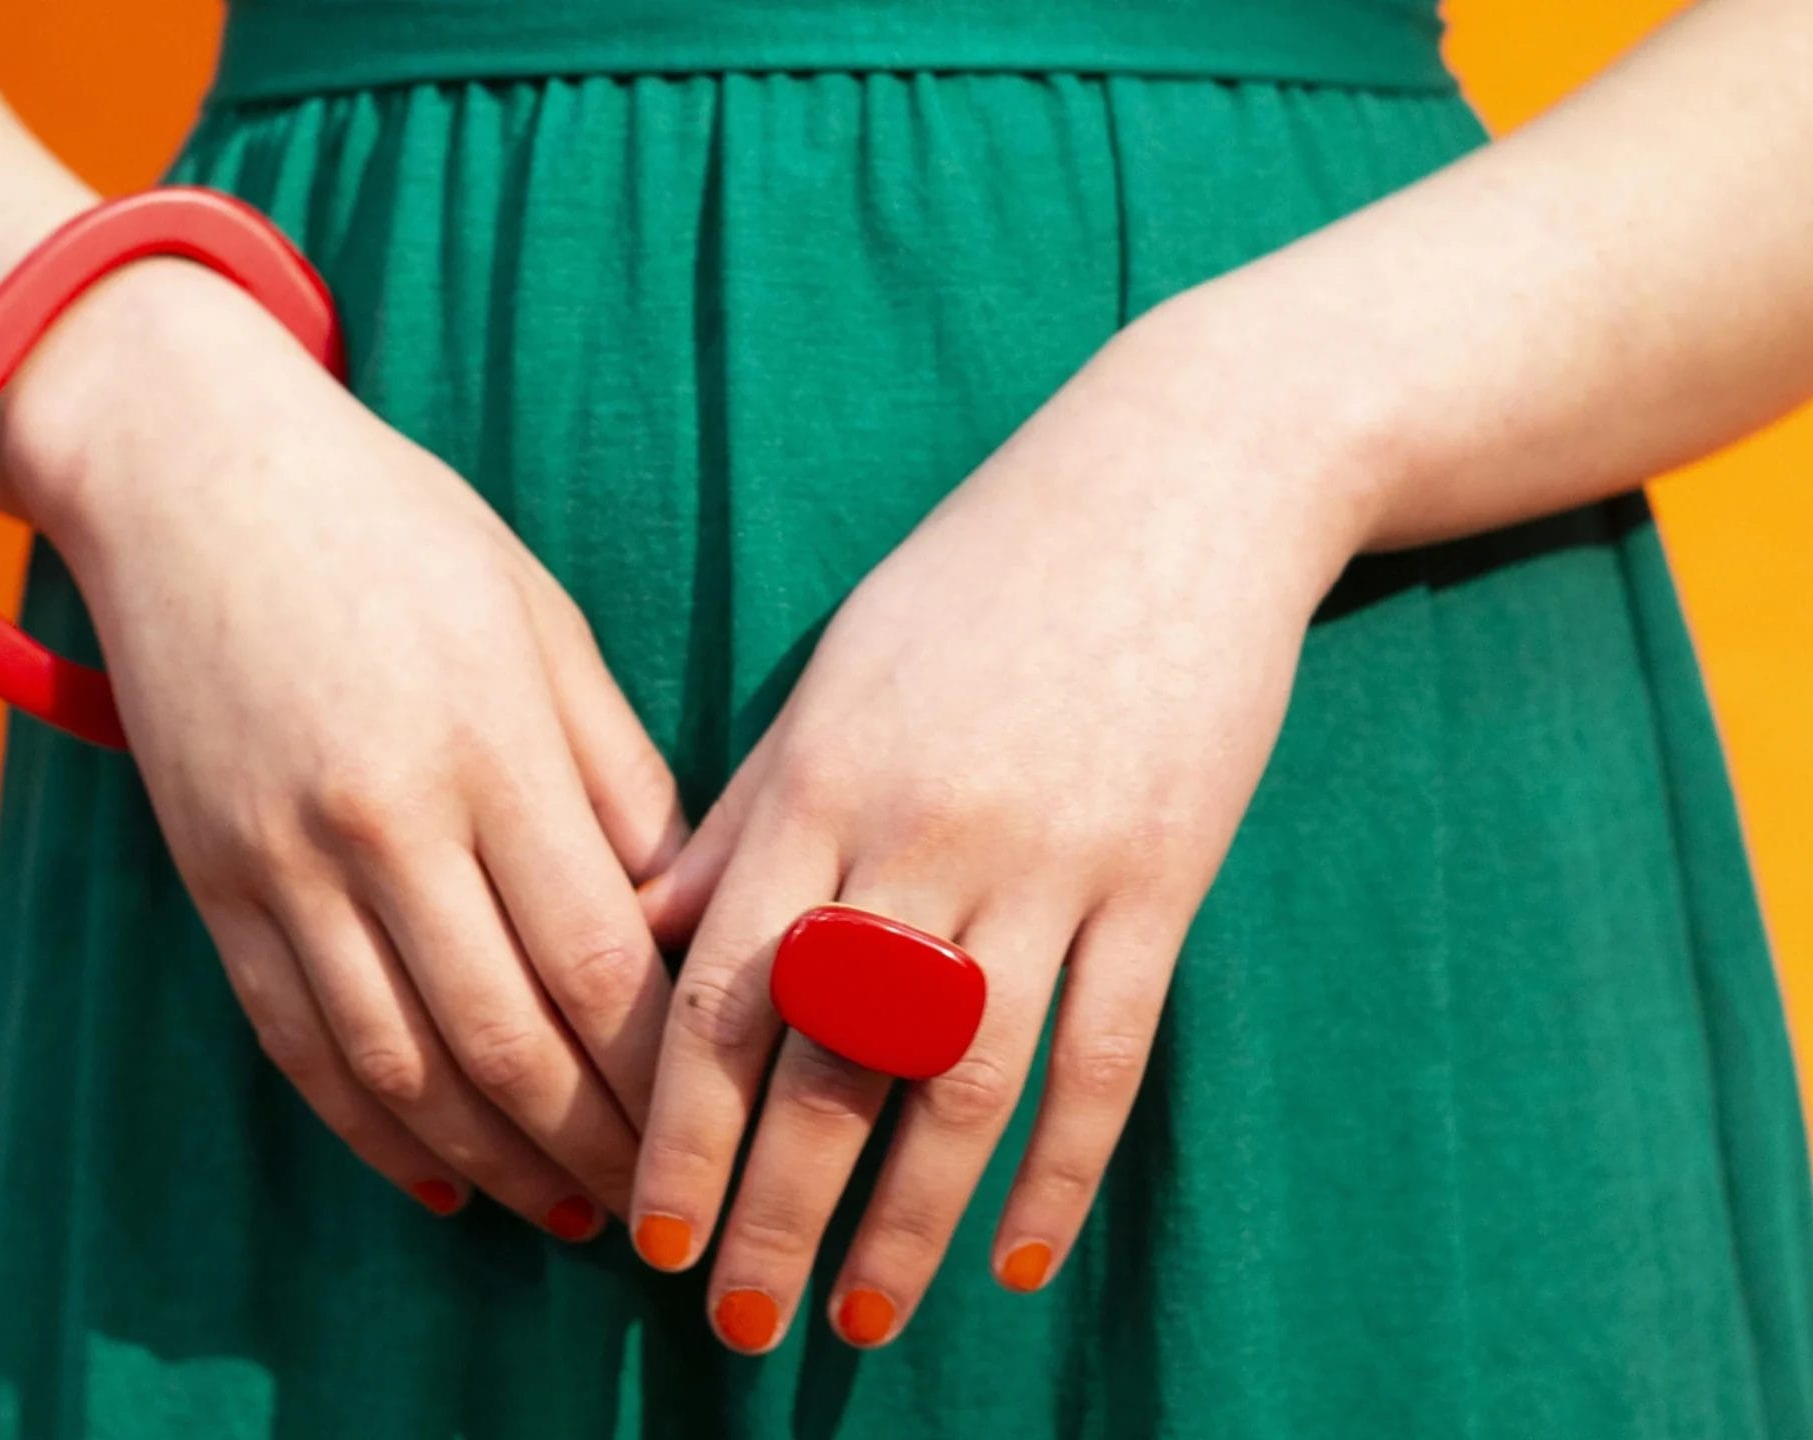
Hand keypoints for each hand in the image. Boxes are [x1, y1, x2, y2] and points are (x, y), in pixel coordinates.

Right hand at [0, 260, 686, 1236]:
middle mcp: (384, 821)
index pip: (601, 957)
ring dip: (491, 1159)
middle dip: (594, 1141)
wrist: (189, 473)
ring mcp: (284, 862)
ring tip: (563, 1209)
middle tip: (659, 1204)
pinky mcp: (212, 883)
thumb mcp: (541, 619)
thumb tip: (683, 914)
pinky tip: (433, 1178)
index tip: (716, 1124)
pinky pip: (296, 1043)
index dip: (663, 1069)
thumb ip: (617, 771)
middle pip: (509, 1036)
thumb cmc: (397, 529)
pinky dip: (369, 1130)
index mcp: (491, 747)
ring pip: (401, 1064)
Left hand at [628, 306, 1375, 1345]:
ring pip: (960, 1084)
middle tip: (730, 1328)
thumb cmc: (973, 581)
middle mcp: (919, 836)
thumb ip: (743, 820)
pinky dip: (1059, 1167)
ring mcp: (1048, 863)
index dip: (676, 1128)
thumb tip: (639, 939)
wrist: (1173, 483)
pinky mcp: (1159, 880)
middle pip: (826, 1064)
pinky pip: (1103, 1054)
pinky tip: (1018, 1259)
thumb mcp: (832, 683)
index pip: (718, 995)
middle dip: (767, 1210)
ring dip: (902, 1222)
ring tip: (856, 1323)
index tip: (643, 1234)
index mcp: (817, 785)